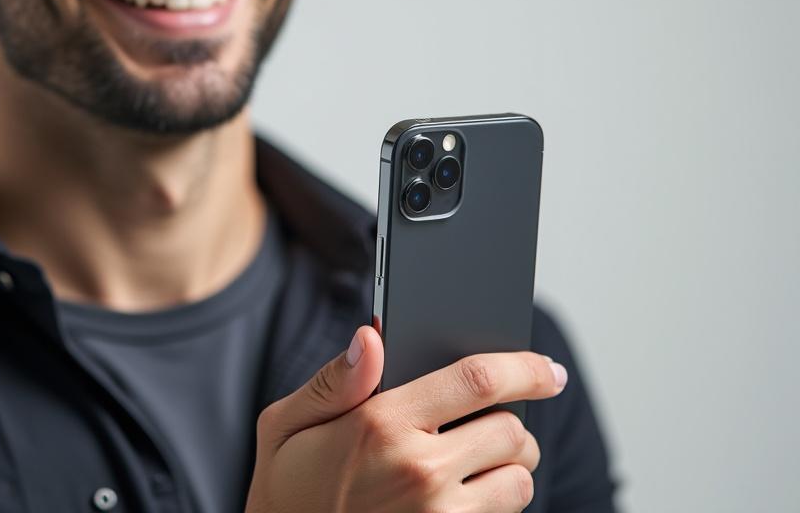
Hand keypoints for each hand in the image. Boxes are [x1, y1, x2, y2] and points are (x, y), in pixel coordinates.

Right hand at [244, 325, 567, 511]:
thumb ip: (334, 379)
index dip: (524, 368)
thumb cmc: (287, 490)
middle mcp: (419, 470)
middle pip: (510, 431)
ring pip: (518, 479)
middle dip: (511, 420)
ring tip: (472, 461)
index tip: (547, 370)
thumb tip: (372, 336)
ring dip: (507, 466)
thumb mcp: (286, 424)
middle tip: (489, 420)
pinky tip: (460, 496)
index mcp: (380, 423)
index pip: (477, 381)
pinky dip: (495, 502)